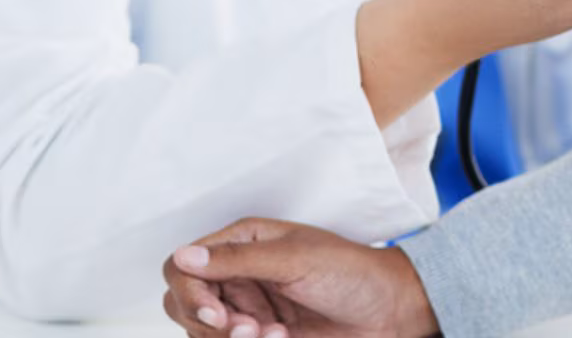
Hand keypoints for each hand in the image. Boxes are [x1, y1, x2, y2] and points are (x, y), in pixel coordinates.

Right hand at [162, 218, 435, 337]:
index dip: (188, 292)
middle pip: (182, 303)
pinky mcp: (258, 334)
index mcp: (242, 243)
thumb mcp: (295, 260)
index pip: (181, 266)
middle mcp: (237, 274)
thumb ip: (238, 261)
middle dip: (209, 322)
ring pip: (202, 332)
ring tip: (273, 334)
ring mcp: (246, 306)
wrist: (389, 311)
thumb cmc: (351, 272)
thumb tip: (185, 256)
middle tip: (249, 329)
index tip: (214, 314)